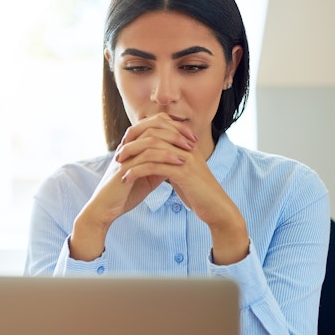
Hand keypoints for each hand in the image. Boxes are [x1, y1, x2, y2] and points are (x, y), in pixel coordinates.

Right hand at [70, 113, 196, 259]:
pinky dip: (165, 157)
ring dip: (172, 142)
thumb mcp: (146, 178)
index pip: (153, 124)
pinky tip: (179, 162)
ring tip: (189, 150)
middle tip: (193, 139)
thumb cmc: (124, 194)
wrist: (105, 209)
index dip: (173, 126)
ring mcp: (125, 156)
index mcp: (132, 146)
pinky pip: (146, 157)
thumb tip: (176, 160)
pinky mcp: (124, 169)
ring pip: (150, 139)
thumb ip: (158, 167)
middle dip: (175, 130)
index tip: (191, 136)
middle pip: (152, 125)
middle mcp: (127, 147)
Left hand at [117, 113, 248, 263]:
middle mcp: (186, 146)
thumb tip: (153, 156)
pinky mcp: (183, 172)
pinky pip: (154, 166)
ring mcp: (185, 158)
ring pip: (151, 147)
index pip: (159, 126)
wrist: (216, 208)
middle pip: (153, 132)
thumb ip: (169, 160)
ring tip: (118, 164)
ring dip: (131, 155)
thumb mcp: (182, 171)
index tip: (124, 144)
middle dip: (132, 141)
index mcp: (186, 143)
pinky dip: (137, 171)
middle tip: (118, 153)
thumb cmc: (197, 192)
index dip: (139, 133)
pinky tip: (126, 178)